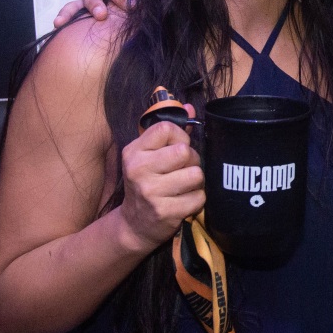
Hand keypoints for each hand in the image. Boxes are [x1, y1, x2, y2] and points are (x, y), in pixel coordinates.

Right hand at [118, 109, 204, 250]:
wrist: (134, 225)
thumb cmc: (147, 183)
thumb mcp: (149, 156)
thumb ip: (170, 132)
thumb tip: (191, 108)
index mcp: (134, 151)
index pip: (166, 129)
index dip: (180, 137)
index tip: (177, 147)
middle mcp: (138, 170)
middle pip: (185, 152)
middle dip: (192, 160)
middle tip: (184, 170)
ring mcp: (150, 192)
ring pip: (196, 174)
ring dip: (196, 181)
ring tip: (184, 186)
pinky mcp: (164, 212)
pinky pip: (198, 197)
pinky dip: (196, 200)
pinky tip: (183, 202)